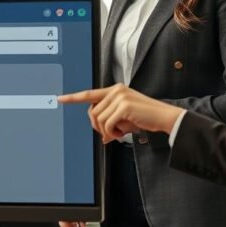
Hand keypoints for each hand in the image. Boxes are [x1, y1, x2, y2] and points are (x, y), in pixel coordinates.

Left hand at [57, 84, 184, 143]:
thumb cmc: (146, 118)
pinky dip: (114, 133)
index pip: (89, 94)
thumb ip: (110, 121)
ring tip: (121, 132)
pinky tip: (123, 132)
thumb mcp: (125, 118)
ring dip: (108, 131)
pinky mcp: (124, 106)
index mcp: (114, 90)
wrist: (165, 117)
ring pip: (99, 120)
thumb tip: (102, 136)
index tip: (60, 99)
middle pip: (92, 113)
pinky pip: (108, 125)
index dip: (73, 97)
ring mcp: (120, 97)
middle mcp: (116, 90)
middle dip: (98, 127)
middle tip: (111, 133)